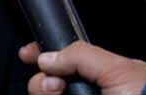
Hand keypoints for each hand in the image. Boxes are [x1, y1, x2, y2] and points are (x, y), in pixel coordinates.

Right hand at [19, 41, 145, 94]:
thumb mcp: (118, 69)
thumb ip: (81, 56)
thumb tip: (45, 58)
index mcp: (98, 75)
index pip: (63, 62)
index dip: (42, 55)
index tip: (27, 54)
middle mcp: (85, 93)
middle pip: (47, 84)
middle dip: (42, 81)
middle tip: (56, 87)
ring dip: (44, 92)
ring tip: (58, 94)